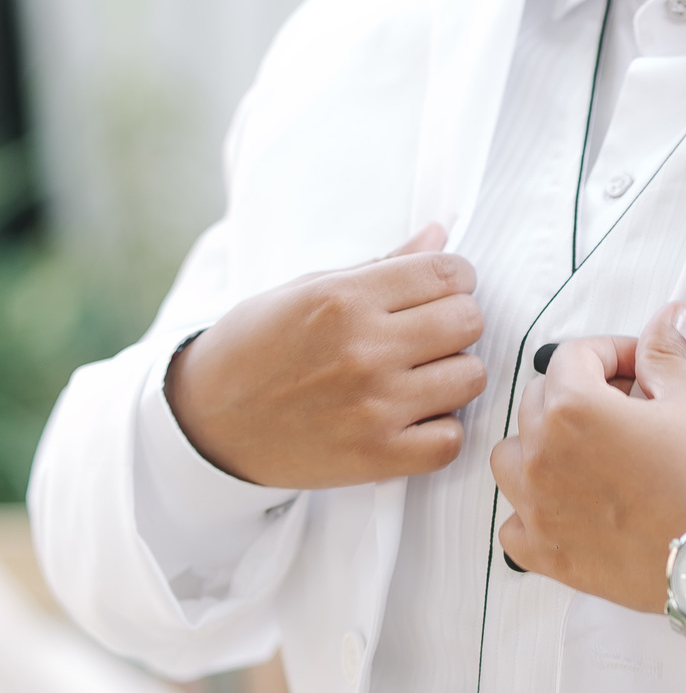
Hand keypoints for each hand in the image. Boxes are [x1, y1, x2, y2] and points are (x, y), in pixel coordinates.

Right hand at [166, 223, 486, 487]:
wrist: (209, 422)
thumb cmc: (256, 349)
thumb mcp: (306, 290)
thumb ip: (380, 265)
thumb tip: (438, 235)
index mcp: (344, 299)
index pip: (447, 273)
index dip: (456, 279)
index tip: (443, 291)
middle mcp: (363, 349)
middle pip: (468, 321)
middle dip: (457, 322)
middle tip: (431, 335)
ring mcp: (374, 406)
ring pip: (470, 377)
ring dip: (454, 375)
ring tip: (422, 377)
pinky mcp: (377, 457)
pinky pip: (452, 439)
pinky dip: (442, 430)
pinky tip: (416, 418)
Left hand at [491, 304, 685, 612]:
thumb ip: (664, 356)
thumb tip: (667, 320)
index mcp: (573, 409)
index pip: (573, 356)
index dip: (612, 353)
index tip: (639, 368)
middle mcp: (543, 456)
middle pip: (538, 400)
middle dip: (579, 394)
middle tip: (626, 409)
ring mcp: (538, 508)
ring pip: (511, 457)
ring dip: (541, 446)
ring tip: (586, 454)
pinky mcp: (548, 554)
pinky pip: (513, 526)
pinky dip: (532, 513)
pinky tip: (568, 508)